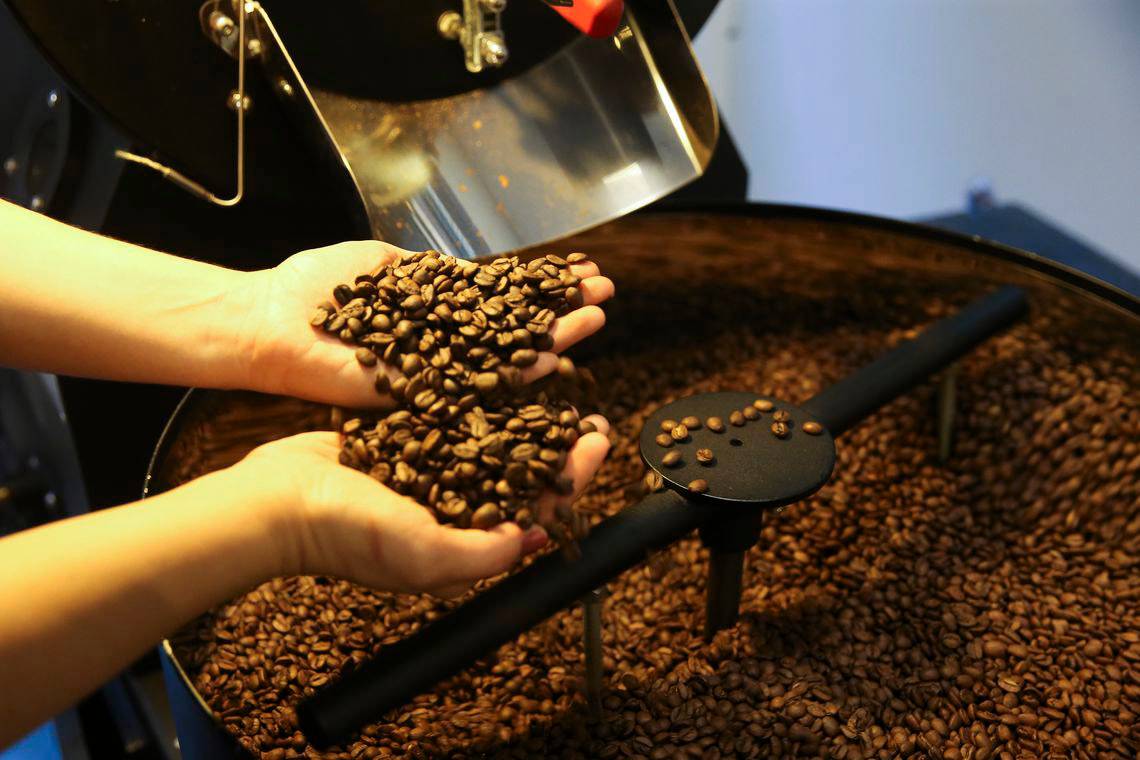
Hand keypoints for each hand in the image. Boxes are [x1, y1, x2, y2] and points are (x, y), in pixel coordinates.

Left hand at [230, 241, 614, 407]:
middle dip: (559, 311)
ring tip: (596, 318)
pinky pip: (474, 388)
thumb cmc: (314, 290)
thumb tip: (470, 270)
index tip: (576, 270)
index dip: (538, 287)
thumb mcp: (381, 264)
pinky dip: (513, 375)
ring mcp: (434, 374)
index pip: (498, 301)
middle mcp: (442, 349)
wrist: (267, 320)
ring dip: (553, 340)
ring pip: (504, 362)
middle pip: (513, 332)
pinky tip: (553, 358)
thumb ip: (429, 272)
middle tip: (605, 295)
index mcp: (434, 317)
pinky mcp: (419, 397)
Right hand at [236, 416, 610, 596]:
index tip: (599, 441)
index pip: (533, 509)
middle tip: (589, 415)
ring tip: (554, 388)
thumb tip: (536, 539)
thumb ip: (482, 552)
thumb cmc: (342, 533)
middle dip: (557, 445)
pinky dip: (476, 398)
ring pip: (488, 441)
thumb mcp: (421, 551)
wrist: (271, 501)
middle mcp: (448, 506)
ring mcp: (423, 471)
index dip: (571, 476)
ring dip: (524, 417)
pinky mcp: (398, 440)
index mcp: (461, 538)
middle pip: (518, 473)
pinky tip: (498, 373)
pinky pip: (448, 417)